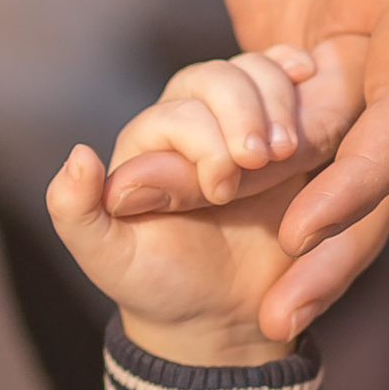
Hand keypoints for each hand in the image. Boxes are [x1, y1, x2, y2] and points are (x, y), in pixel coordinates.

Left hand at [56, 50, 388, 363]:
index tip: (224, 190)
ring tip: (292, 148)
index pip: (177, 114)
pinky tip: (312, 77)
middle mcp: (191, 125)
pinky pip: (293, 88)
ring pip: (256, 73)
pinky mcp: (286, 136)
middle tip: (267, 159)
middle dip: (244, 110)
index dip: (204, 141)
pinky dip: (302, 79)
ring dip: (278, 97)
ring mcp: (241, 126)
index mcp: (146, 148)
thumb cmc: (159, 287)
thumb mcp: (109, 259)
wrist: (222, 316)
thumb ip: (76, 212)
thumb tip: (78, 156)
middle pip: (216, 79)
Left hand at [103, 0, 388, 332]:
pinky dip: (251, 188)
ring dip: (298, 235)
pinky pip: (278, 129)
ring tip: (259, 316)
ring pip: (330, 160)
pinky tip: (209, 244)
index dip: (370, 166)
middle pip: (377, 156)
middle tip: (277, 318)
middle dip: (337, 240)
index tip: (311, 222)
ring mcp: (340, 33)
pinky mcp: (287, 38)